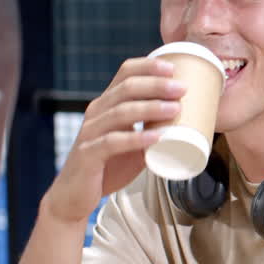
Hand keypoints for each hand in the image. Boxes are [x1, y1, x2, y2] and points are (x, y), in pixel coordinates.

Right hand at [43, 56, 185, 223]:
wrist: (74, 196)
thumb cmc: (107, 167)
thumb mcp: (133, 143)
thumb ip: (153, 131)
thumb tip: (188, 123)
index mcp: (106, 104)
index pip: (125, 74)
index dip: (148, 67)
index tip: (174, 69)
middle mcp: (96, 113)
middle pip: (126, 88)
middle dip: (156, 85)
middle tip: (182, 89)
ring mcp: (90, 133)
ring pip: (121, 112)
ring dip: (150, 108)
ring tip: (175, 109)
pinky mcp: (88, 155)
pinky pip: (113, 142)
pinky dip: (137, 138)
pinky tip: (156, 137)